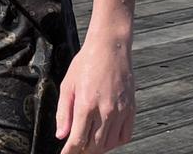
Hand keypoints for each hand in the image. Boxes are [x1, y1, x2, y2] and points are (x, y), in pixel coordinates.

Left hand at [56, 38, 135, 152]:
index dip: (70, 152)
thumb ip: (63, 112)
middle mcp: (105, 111)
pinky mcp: (131, 110)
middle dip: (83, 151)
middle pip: (94, 145)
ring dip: (98, 149)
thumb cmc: (85, 65)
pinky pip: (125, 135)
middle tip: (75, 150)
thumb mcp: (67, 85)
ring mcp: (120, 112)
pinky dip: (115, 142)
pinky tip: (106, 139)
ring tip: (88, 146)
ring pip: (110, 143)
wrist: (110, 49)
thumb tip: (61, 135)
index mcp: (85, 105)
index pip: (78, 140)